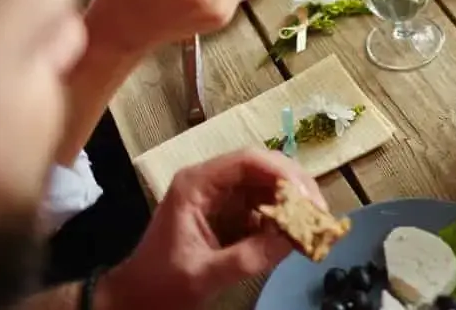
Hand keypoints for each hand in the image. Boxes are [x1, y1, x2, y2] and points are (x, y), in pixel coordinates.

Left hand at [100, 150, 323, 309]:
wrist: (136, 302)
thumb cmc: (161, 286)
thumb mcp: (204, 275)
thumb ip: (248, 257)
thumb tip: (296, 239)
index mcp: (197, 185)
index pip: (248, 161)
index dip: (284, 173)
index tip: (309, 199)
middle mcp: (211, 182)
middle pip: (264, 168)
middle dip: (295, 188)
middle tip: (320, 214)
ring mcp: (222, 197)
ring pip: (269, 186)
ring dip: (294, 203)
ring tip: (314, 226)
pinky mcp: (230, 215)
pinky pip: (265, 207)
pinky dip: (284, 219)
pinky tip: (297, 236)